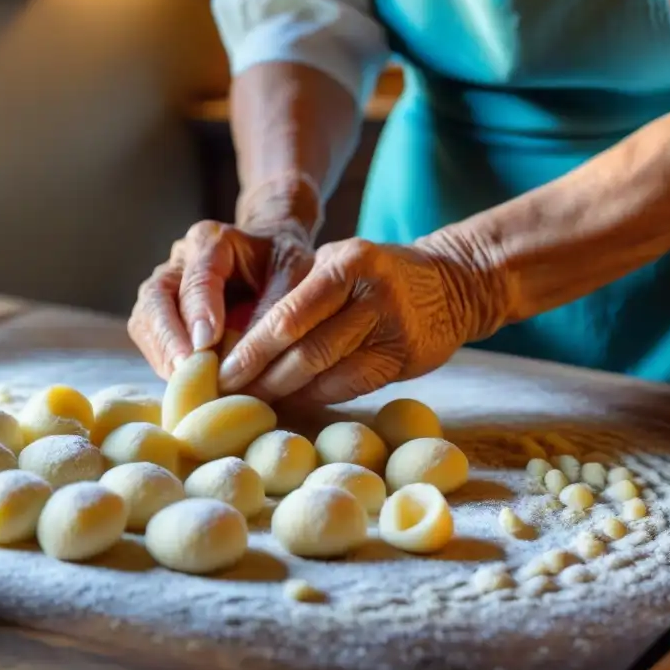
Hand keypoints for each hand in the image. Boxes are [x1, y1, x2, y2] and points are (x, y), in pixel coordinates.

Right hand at [127, 220, 313, 377]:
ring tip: (184, 385)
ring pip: (145, 320)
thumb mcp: (293, 275)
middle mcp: (179, 260)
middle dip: (169, 338)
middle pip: (155, 297)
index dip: (198, 310)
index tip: (206, 343)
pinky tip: (185, 385)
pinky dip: (164, 364)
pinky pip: (150, 339)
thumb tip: (246, 357)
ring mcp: (165, 286)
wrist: (271, 257)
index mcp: (212, 241)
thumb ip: (274, 308)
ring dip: (162, 355)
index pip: (197, 275)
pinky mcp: (161, 314)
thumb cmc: (284, 264)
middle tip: (185, 371)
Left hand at [217, 236, 505, 404]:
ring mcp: (391, 327)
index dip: (251, 350)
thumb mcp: (337, 265)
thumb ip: (297, 295)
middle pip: (303, 347)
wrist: (449, 284)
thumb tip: (239, 341)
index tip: (220, 372)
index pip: (287, 315)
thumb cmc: (374, 277)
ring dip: (286, 393)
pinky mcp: (405, 357)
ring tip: (253, 405)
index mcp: (344, 264)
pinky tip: (294, 403)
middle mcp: (369, 293)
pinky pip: (351, 386)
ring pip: (326, 372)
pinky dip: (318, 397)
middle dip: (260, 377)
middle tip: (227, 398)